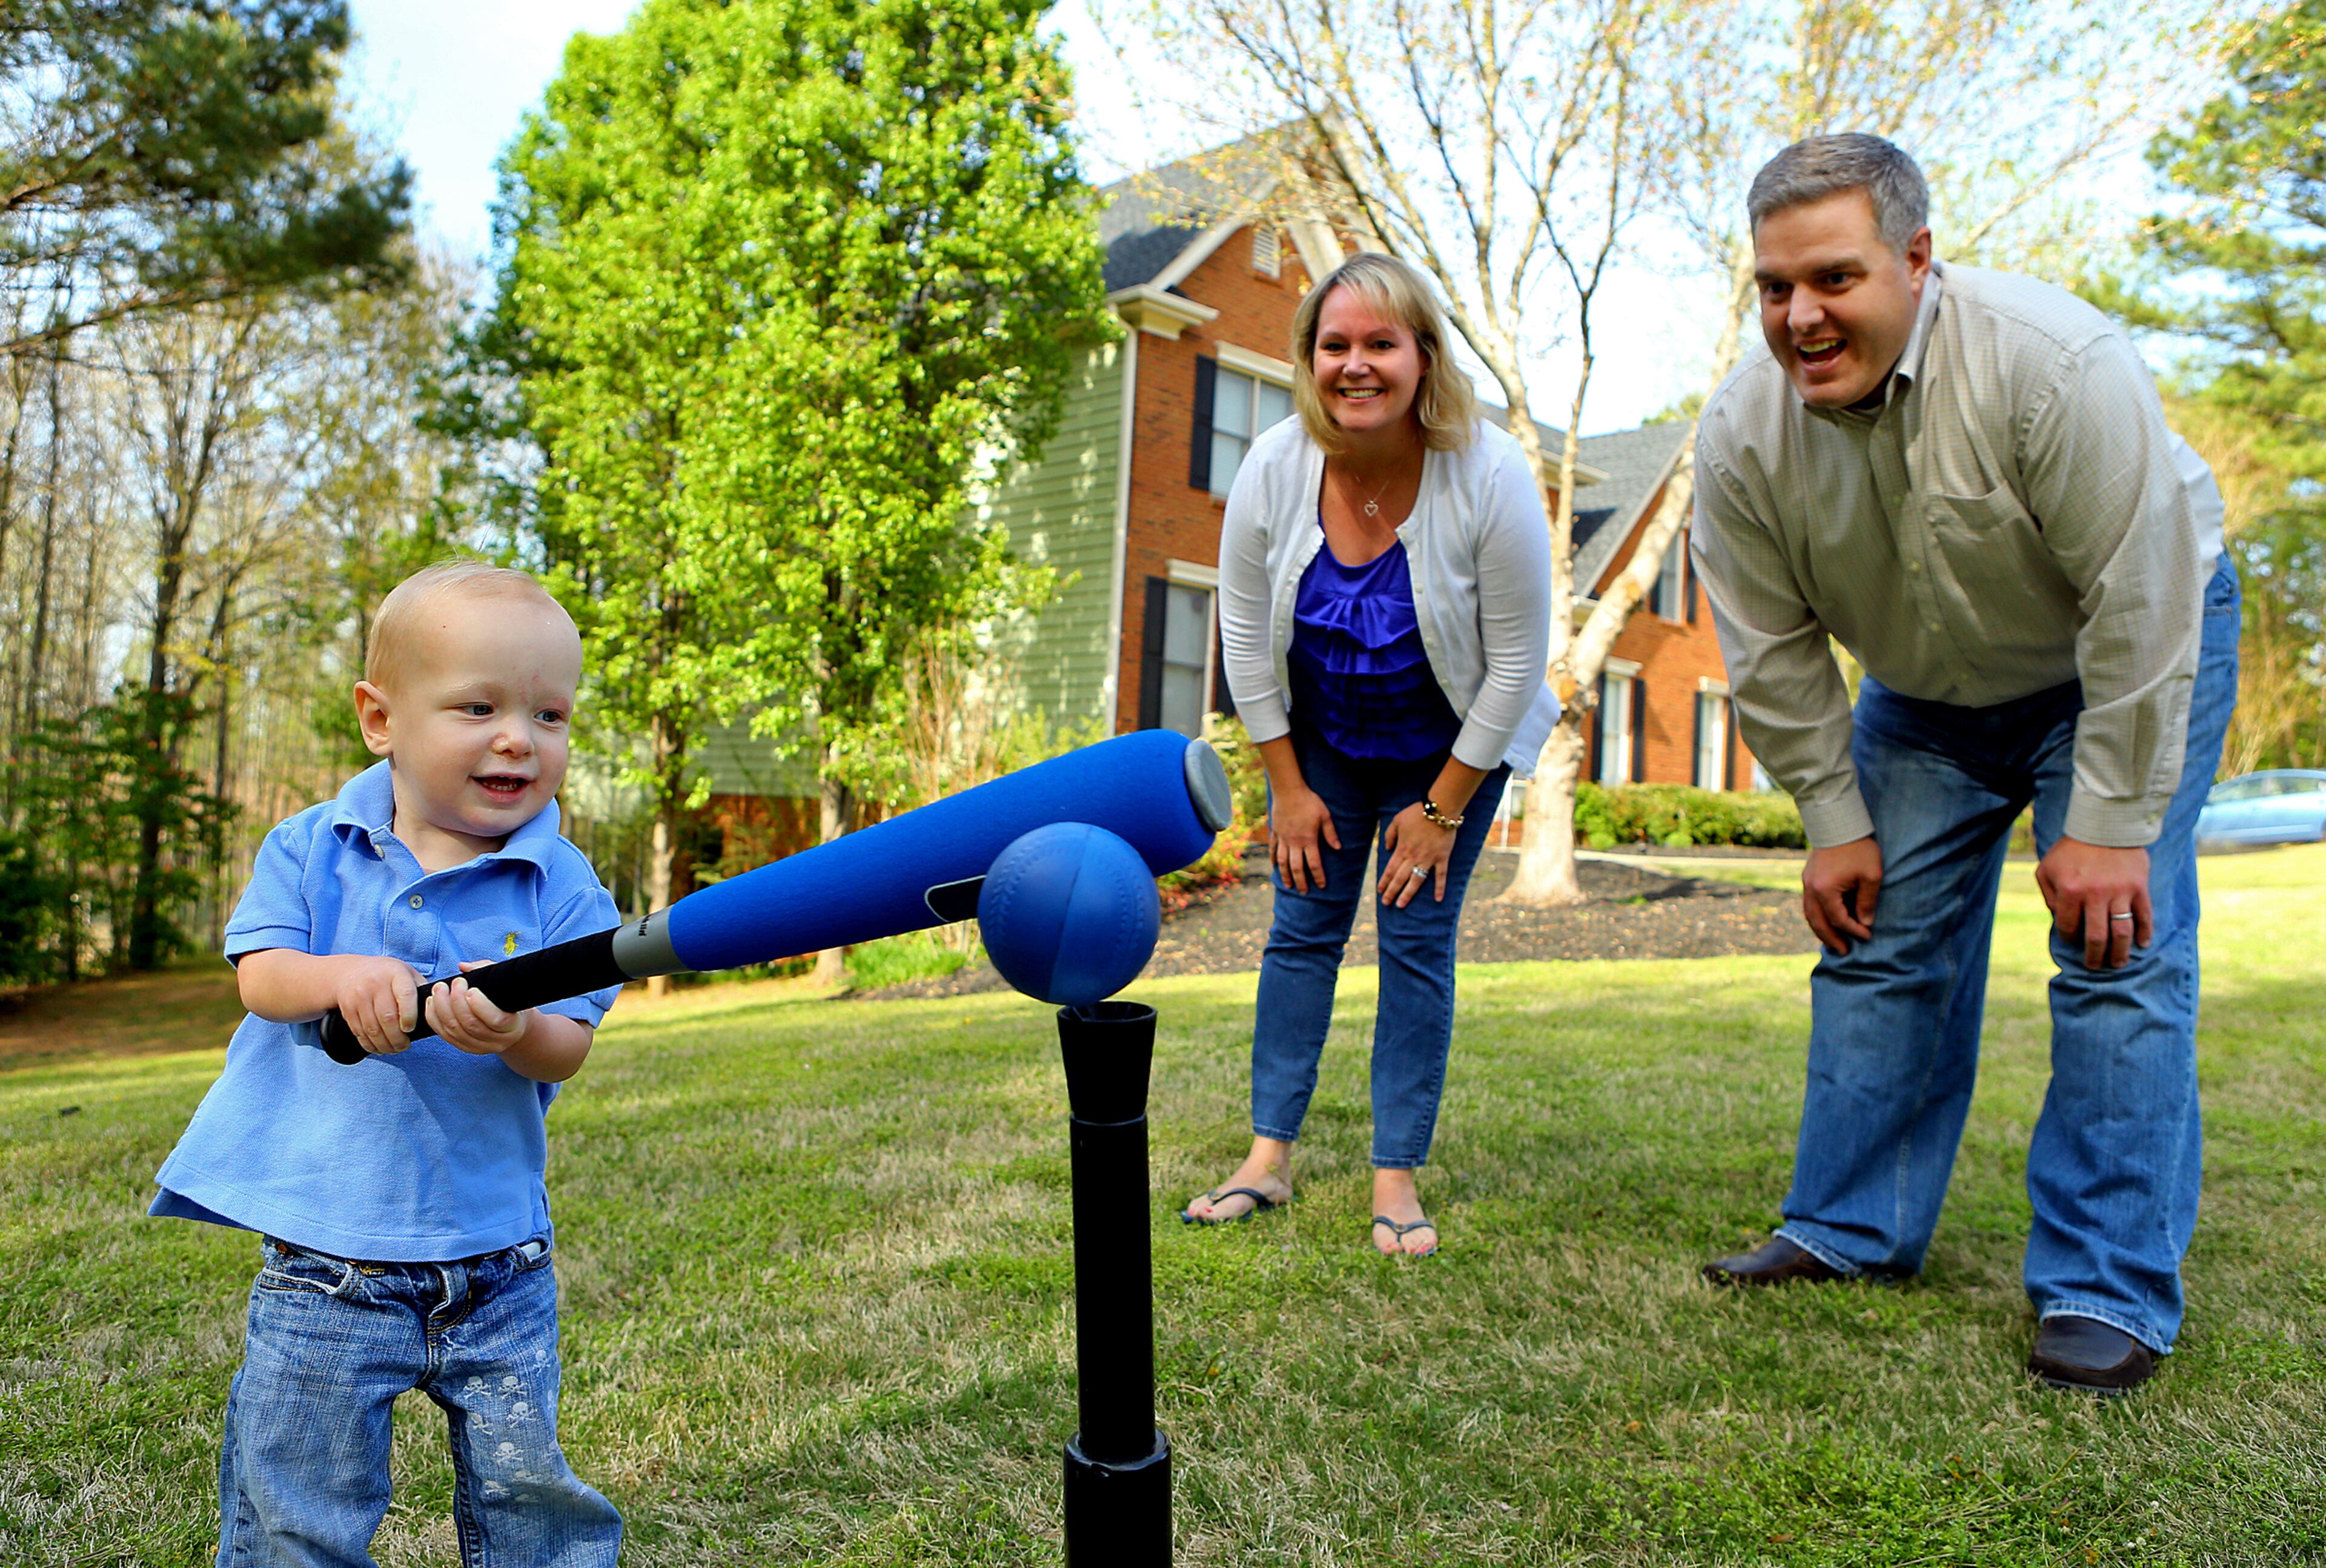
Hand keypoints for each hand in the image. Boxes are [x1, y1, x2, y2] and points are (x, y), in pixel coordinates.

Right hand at [333, 956, 423, 1054]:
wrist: (350, 972)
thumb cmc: (386, 975)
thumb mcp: (406, 973)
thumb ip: (420, 989)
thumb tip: (435, 1010)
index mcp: (396, 974)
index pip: (406, 995)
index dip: (410, 1016)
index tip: (410, 1029)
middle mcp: (375, 984)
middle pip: (387, 1018)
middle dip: (397, 1038)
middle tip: (404, 1046)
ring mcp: (359, 997)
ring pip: (373, 1029)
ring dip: (384, 1045)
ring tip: (393, 1049)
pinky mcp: (348, 1009)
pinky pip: (359, 1032)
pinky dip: (370, 1045)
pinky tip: (379, 1047)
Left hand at [425, 960, 533, 1054]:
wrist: (510, 1026)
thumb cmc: (509, 1000)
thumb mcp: (506, 984)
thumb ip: (488, 971)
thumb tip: (463, 967)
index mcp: (513, 1026)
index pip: (496, 1019)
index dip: (480, 1005)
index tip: (471, 989)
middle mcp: (497, 1041)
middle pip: (470, 1025)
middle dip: (456, 1001)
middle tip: (454, 982)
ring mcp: (479, 1047)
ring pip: (454, 1030)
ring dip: (442, 1007)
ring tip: (439, 988)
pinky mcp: (464, 1047)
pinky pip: (444, 1035)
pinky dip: (434, 1018)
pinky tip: (432, 1002)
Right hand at [1270, 784, 1340, 894]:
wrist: (1289, 791)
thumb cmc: (1309, 802)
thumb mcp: (1325, 816)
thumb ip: (1331, 833)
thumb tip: (1339, 848)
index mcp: (1309, 840)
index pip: (1314, 863)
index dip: (1318, 876)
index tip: (1322, 886)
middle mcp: (1294, 842)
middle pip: (1297, 867)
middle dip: (1301, 881)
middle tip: (1304, 892)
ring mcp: (1283, 838)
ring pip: (1283, 862)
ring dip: (1285, 875)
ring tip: (1288, 885)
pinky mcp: (1275, 833)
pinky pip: (1273, 849)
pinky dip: (1273, 859)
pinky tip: (1275, 866)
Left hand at [1377, 801, 1454, 906]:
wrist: (1439, 809)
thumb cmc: (1417, 813)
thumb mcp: (1397, 820)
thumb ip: (1389, 835)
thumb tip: (1387, 848)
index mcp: (1402, 848)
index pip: (1390, 869)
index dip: (1384, 881)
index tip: (1380, 891)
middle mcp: (1413, 857)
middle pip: (1400, 878)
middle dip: (1392, 892)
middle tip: (1386, 903)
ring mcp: (1428, 859)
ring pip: (1416, 881)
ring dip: (1408, 894)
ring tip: (1401, 904)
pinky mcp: (1442, 858)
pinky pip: (1441, 876)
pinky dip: (1440, 888)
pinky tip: (1438, 899)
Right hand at [1802, 835, 1882, 954]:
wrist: (1839, 821)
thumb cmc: (1859, 848)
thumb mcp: (1871, 875)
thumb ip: (1867, 901)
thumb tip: (1865, 923)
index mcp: (1825, 890)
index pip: (1838, 919)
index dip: (1853, 930)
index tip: (1867, 935)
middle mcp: (1811, 888)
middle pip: (1817, 922)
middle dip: (1831, 938)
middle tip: (1843, 952)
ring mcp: (1806, 882)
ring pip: (1809, 914)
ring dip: (1820, 930)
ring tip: (1832, 941)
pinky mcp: (1808, 876)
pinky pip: (1809, 903)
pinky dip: (1816, 916)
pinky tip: (1826, 920)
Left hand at [2035, 837, 2150, 969]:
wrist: (2105, 826)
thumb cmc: (2072, 849)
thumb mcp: (2048, 868)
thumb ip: (2048, 895)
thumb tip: (2057, 920)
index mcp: (2069, 891)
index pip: (2068, 927)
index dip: (2068, 938)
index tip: (2072, 941)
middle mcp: (2095, 895)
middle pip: (2096, 937)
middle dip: (2094, 956)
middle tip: (2094, 965)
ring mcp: (2120, 892)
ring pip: (2121, 932)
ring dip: (2119, 952)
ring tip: (2117, 963)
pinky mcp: (2139, 887)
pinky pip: (2144, 916)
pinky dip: (2145, 933)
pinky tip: (2142, 944)